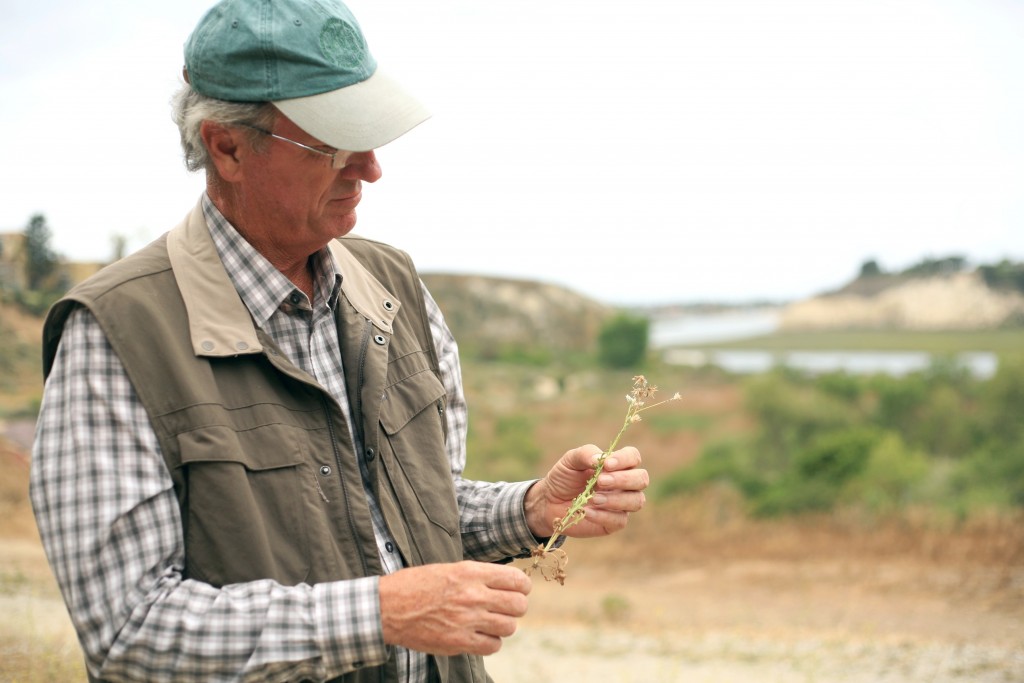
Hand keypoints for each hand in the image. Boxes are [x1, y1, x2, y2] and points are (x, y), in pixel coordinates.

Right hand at [378, 561, 530, 655]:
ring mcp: (467, 620)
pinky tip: (480, 635)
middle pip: (518, 605)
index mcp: (470, 572)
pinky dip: (490, 642)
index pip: (516, 580)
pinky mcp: (459, 642)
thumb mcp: (449, 568)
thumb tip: (506, 582)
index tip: (518, 590)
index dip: (522, 586)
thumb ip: (478, 575)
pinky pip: (492, 646)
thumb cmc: (416, 585)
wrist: (388, 607)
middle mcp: (473, 595)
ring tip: (491, 622)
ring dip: (503, 625)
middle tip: (506, 607)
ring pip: (509, 627)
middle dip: (516, 606)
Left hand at [524, 445, 648, 538]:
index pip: (633, 457)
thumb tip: (601, 459)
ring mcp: (621, 504)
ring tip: (593, 498)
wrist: (550, 501)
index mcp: (617, 465)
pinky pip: (620, 520)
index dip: (624, 460)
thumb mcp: (570, 461)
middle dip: (623, 480)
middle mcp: (624, 484)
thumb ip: (586, 454)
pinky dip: (603, 515)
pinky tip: (587, 512)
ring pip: (636, 501)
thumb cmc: (564, 478)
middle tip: (600, 481)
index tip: (606, 464)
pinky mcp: (613, 522)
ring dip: (616, 499)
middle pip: (641, 479)